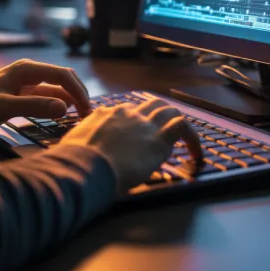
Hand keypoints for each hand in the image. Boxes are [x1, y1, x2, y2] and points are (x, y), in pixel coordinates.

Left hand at [0, 59, 90, 134]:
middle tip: (88, 115)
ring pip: (55, 89)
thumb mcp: (4, 107)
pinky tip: (62, 116)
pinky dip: (56, 105)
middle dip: (78, 94)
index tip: (87, 110)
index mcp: (26, 69)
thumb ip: (34, 106)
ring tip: (80, 118)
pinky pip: (45, 97)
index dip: (78, 91)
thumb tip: (64, 107)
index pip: (62, 75)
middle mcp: (28, 73)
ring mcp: (25, 84)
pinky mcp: (20, 95)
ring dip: (69, 100)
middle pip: (63, 79)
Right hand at [59, 95, 202, 193]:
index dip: (132, 123)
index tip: (133, 138)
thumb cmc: (74, 162)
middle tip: (164, 129)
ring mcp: (144, 123)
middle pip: (149, 104)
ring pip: (167, 110)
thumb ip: (81, 141)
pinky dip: (193, 139)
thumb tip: (78, 146)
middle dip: (158, 113)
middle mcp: (126, 113)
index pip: (124, 112)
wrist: (86, 166)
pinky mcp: (159, 138)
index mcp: (105, 114)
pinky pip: (183, 127)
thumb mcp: (72, 145)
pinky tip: (196, 154)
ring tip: (185, 138)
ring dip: (175, 121)